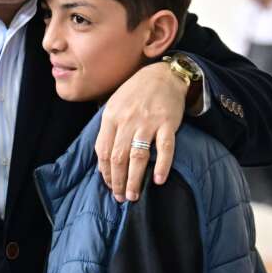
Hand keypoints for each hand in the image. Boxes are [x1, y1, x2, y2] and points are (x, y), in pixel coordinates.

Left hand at [95, 62, 184, 201]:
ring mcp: (148, 122)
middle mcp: (127, 120)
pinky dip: (162, 165)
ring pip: (138, 156)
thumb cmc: (135, 93)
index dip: (105, 172)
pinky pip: (165, 148)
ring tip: (134, 195)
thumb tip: (104, 160)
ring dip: (134, 179)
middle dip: (118, 181)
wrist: (162, 75)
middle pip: (119, 157)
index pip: (103, 151)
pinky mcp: (167, 123)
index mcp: (111, 116)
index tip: (109, 185)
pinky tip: (158, 180)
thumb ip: (108, 129)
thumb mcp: (114, 105)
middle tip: (121, 197)